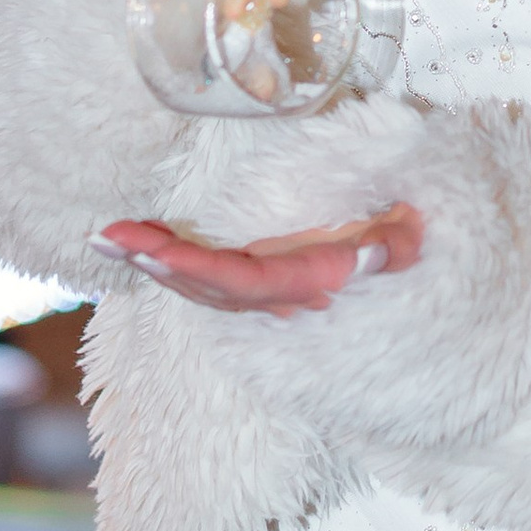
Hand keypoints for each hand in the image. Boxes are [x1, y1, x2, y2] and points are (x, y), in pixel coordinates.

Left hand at [98, 207, 424, 311]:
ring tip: (107, 237)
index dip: (194, 268)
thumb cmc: (419, 249)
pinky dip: (177, 264)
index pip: (243, 281)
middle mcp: (287, 295)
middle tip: (105, 235)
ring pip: (205, 287)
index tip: (150, 250)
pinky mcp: (271, 281)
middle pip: (209, 288)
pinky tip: (146, 248)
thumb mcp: (414, 240)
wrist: (425, 293)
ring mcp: (276, 292)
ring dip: (156, 263)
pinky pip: (215, 278)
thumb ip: (395, 246)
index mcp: (314, 282)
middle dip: (156, 262)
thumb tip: (381, 245)